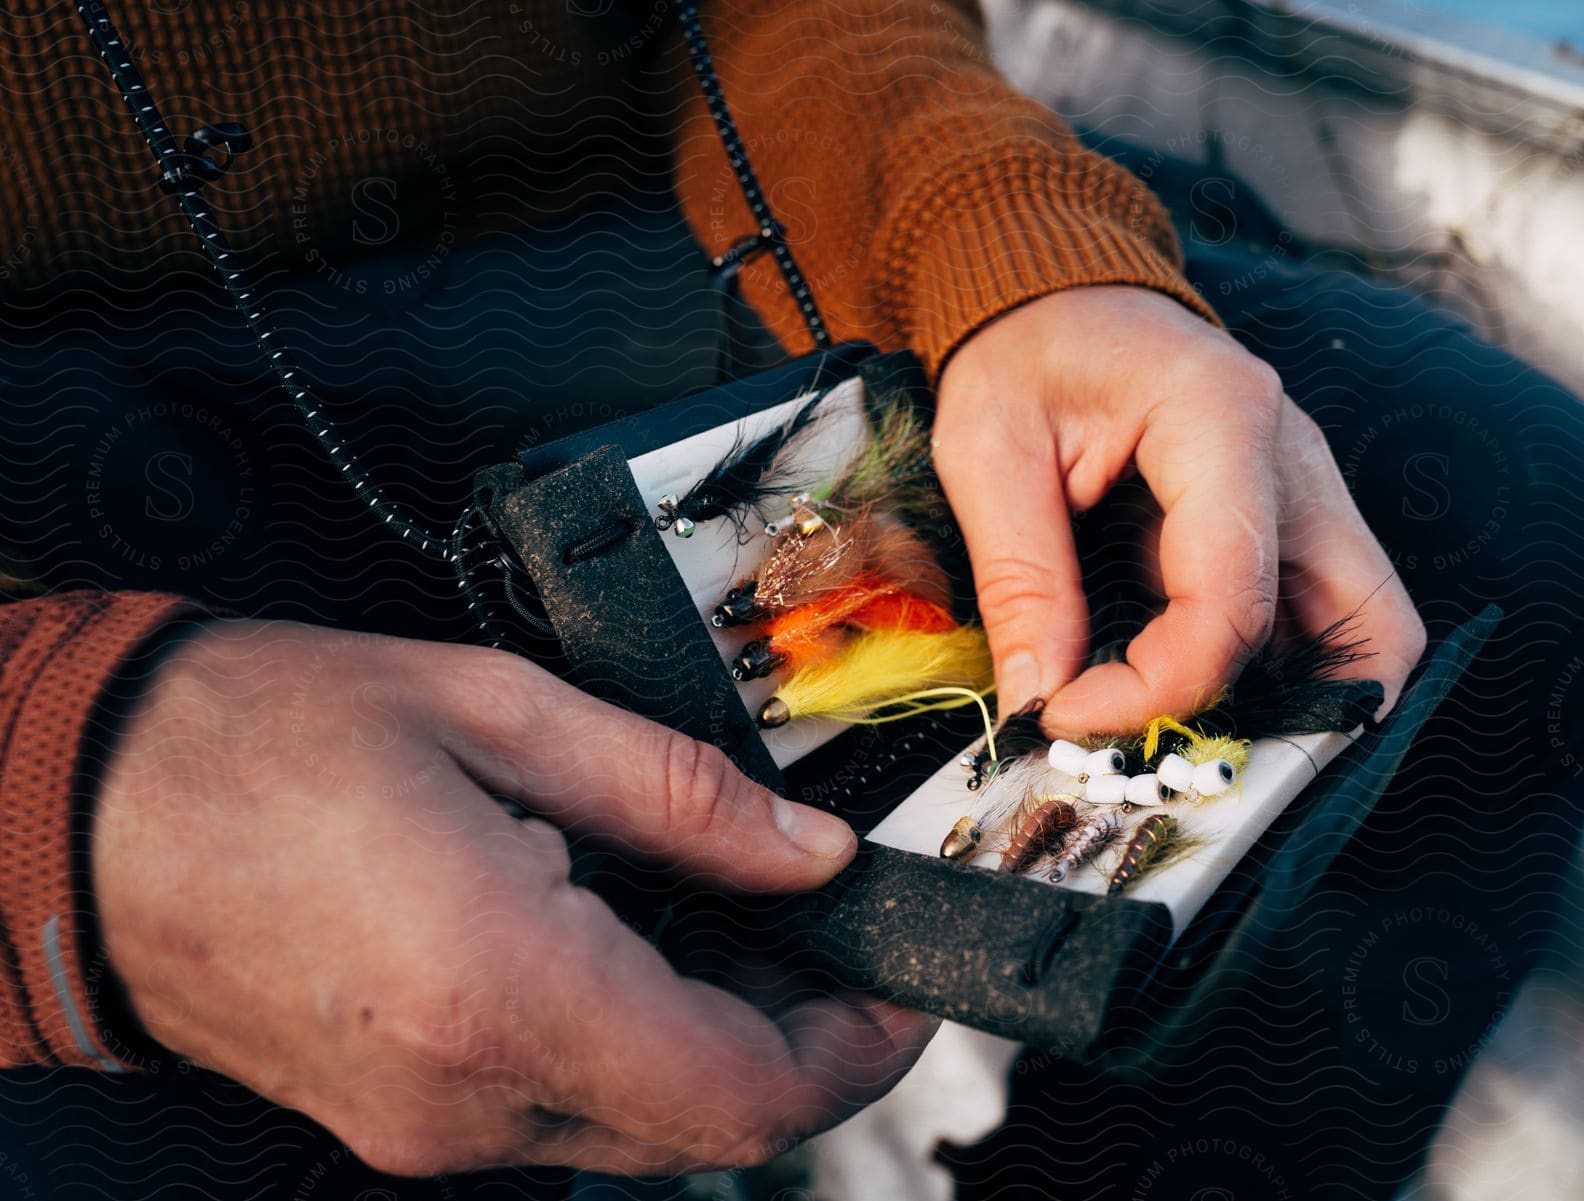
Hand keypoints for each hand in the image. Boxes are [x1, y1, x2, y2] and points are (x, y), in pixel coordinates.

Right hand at [93, 621, 930, 1176]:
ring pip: (644, 1125)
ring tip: (741, 918)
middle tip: (834, 926)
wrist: (86, 807)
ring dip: (723, 1038)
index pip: (750, 1092)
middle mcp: (471, 1099)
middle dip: (805, 1036)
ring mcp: (430, 1129)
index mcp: (505, 992)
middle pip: (710, 1122)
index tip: (906, 974)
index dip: (863, 1045)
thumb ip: (682, 794)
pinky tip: (640, 944)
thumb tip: (808, 850)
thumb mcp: (500, 712)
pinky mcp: (403, 1120)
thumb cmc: (264, 738)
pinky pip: (567, 1112)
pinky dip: (638, 1044)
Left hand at [933, 285, 1425, 734]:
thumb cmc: (1025, 356)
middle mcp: (1296, 461)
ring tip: (1181, 735)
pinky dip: (1273, 673)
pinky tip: (1190, 696)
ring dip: (1293, 703)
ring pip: (1365, 630)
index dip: (1159, 686)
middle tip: (1176, 756)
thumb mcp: (988, 452)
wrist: (1059, 295)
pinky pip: (1319, 618)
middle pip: (1370, 627)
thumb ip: (1022, 580)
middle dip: (1292, 721)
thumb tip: (1040, 704)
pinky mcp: (1292, 521)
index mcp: (1222, 420)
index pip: (1232, 600)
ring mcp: (1308, 492)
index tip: (1067, 715)